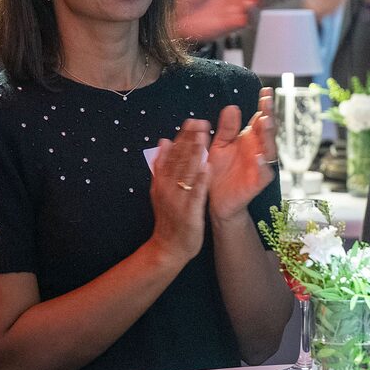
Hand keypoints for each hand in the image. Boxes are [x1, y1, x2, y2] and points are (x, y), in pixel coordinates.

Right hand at [148, 121, 210, 265]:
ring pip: (186, 174)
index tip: (191, 121)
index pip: (172, 155)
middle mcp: (167, 188)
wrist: (168, 248)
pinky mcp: (188, 212)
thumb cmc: (170, 217)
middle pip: (178, 160)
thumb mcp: (162, 190)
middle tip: (199, 122)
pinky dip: (200, 180)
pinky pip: (195, 194)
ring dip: (194, 154)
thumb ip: (163, 167)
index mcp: (161, 181)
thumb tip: (164, 141)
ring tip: (204, 136)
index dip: (181, 137)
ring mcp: (177, 200)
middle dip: (188, 140)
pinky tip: (208, 166)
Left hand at [206, 88, 276, 223]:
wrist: (215, 200)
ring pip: (270, 148)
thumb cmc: (218, 171)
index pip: (260, 119)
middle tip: (267, 102)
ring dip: (269, 135)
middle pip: (268, 131)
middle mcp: (259, 150)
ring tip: (266, 121)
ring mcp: (261, 165)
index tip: (265, 91)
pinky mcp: (258, 182)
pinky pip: (264, 172)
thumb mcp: (219, 146)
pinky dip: (262, 165)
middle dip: (269, 115)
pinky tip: (258, 156)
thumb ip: (226, 129)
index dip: (265, 105)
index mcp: (250, 139)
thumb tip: (232, 107)